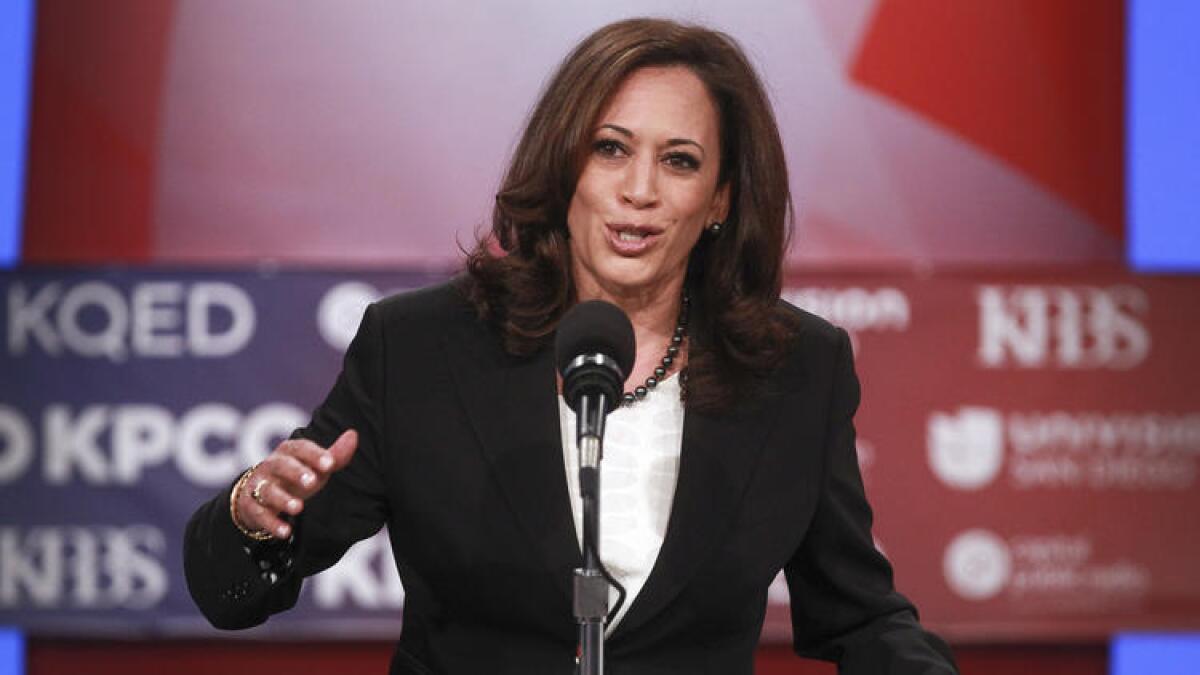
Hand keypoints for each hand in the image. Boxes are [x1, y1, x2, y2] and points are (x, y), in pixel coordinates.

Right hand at [232, 430, 358, 538]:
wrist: (258, 494)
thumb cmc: (294, 477)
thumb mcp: (315, 467)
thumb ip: (335, 455)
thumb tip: (353, 434)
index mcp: (288, 453)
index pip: (300, 448)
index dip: (314, 454)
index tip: (330, 463)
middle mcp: (270, 466)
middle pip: (281, 465)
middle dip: (296, 472)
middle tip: (312, 481)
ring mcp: (258, 486)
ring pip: (268, 490)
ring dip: (282, 499)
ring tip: (298, 508)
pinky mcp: (251, 506)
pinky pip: (260, 514)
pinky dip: (272, 523)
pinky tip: (286, 531)